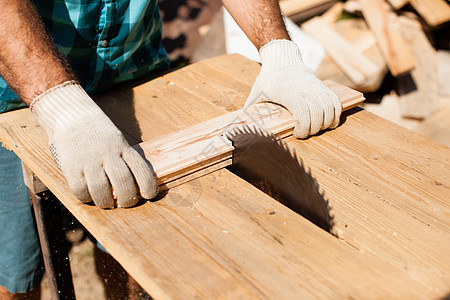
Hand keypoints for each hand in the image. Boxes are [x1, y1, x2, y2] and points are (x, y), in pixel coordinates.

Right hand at [31, 81, 157, 207]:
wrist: (71, 115)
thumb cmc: (98, 134)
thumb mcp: (118, 141)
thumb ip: (126, 159)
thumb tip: (137, 185)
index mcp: (123, 147)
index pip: (141, 169)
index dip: (148, 186)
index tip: (149, 195)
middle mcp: (108, 154)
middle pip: (123, 183)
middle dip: (128, 200)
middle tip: (126, 203)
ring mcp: (89, 161)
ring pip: (102, 190)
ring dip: (107, 202)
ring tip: (108, 203)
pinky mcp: (71, 167)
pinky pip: (80, 190)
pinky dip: (86, 197)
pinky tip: (89, 195)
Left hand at [245, 40, 341, 138]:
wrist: (283, 60)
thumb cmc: (268, 80)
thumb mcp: (256, 94)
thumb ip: (250, 111)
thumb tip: (241, 127)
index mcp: (288, 93)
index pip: (303, 114)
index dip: (303, 128)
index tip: (297, 133)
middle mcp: (305, 90)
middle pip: (318, 115)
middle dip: (313, 129)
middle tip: (305, 133)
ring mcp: (316, 88)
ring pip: (329, 110)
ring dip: (325, 124)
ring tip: (316, 129)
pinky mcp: (324, 88)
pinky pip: (335, 103)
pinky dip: (335, 115)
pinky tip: (329, 123)